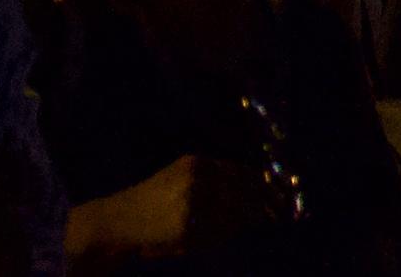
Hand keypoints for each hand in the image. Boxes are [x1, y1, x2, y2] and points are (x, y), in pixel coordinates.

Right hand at [66, 153, 275, 265]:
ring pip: (236, 215)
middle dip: (265, 207)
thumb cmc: (150, 203)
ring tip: (259, 227)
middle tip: (280, 217)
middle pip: (246, 193)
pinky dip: (228, 237)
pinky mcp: (188, 226)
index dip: (267, 187)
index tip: (283, 199)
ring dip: (248, 223)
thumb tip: (258, 192)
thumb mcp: (181, 178)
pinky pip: (218, 233)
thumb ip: (214, 181)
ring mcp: (194, 201)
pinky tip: (233, 237)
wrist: (116, 223)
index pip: (244, 173)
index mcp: (199, 163)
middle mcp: (199, 177)